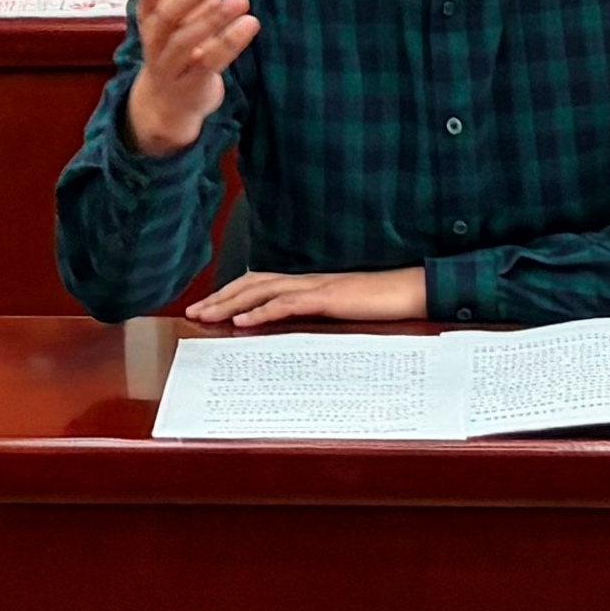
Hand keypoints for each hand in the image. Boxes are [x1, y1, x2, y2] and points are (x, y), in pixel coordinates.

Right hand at [119, 0, 257, 156]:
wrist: (169, 102)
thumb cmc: (181, 41)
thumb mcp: (188, 6)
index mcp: (151, 9)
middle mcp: (154, 35)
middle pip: (168, 10)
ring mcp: (169, 62)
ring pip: (185, 40)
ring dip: (213, 18)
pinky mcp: (190, 84)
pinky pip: (208, 63)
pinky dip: (229, 43)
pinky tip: (250, 24)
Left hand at [187, 264, 429, 331]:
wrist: (416, 291)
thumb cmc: (384, 303)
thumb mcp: (345, 311)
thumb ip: (320, 315)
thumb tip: (297, 330)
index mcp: (311, 283)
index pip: (261, 283)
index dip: (232, 293)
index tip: (208, 306)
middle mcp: (308, 280)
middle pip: (253, 283)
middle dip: (220, 297)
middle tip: (193, 311)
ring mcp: (317, 287)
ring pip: (263, 291)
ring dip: (230, 303)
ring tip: (205, 315)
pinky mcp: (329, 298)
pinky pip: (288, 304)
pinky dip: (261, 312)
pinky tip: (242, 322)